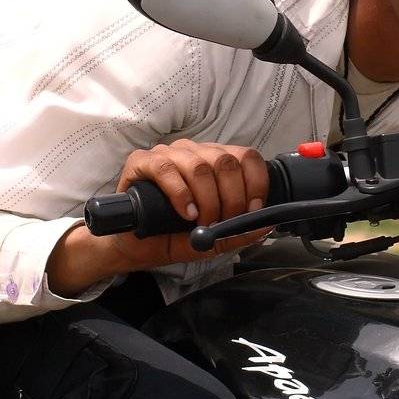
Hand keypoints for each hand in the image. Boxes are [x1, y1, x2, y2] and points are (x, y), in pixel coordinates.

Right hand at [43, 140, 273, 299]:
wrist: (133, 246)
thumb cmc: (171, 236)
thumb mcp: (211, 239)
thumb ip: (237, 233)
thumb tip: (264, 226)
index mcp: (214, 163)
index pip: (246, 156)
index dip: (255, 182)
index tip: (254, 209)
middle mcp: (194, 153)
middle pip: (226, 161)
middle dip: (231, 198)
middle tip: (222, 222)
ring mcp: (168, 154)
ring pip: (200, 164)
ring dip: (207, 199)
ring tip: (200, 222)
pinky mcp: (141, 162)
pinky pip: (166, 168)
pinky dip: (181, 193)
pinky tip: (184, 212)